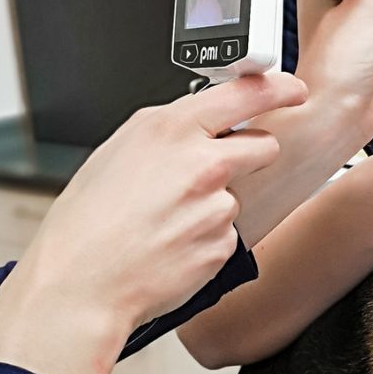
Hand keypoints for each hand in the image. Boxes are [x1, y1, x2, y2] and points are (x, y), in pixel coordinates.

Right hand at [0, 72, 306, 373]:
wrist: (79, 285)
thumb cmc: (86, 224)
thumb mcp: (117, 152)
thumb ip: (168, 134)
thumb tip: (200, 126)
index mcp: (168, 130)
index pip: (245, 94)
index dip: (278, 88)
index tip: (292, 89)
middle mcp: (200, 163)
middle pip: (264, 146)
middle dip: (251, 155)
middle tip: (215, 173)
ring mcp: (216, 206)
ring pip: (237, 196)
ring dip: (214, 207)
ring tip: (167, 222)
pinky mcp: (223, 245)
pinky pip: (228, 235)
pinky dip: (207, 241)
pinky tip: (172, 246)